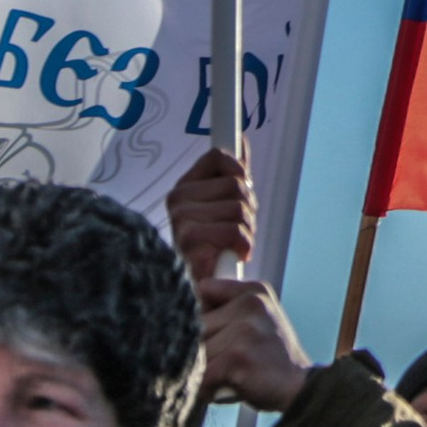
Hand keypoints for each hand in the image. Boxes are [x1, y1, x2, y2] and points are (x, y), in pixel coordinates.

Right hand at [166, 148, 254, 284]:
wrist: (201, 286)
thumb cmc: (213, 244)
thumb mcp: (223, 203)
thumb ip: (231, 173)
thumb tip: (240, 140)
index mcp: (184, 187)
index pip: (217, 156)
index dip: (238, 168)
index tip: (242, 179)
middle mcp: (178, 200)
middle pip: (238, 184)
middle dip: (248, 209)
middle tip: (236, 228)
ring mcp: (181, 220)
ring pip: (240, 208)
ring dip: (247, 229)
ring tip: (231, 244)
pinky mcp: (189, 241)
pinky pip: (235, 231)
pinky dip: (243, 244)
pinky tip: (231, 254)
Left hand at [195, 277, 313, 415]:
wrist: (297, 385)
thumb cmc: (269, 355)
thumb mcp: (256, 317)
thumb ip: (226, 304)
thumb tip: (190, 298)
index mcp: (253, 291)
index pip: (203, 290)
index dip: (200, 314)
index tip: (213, 332)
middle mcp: (250, 304)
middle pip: (193, 327)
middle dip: (201, 349)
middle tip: (224, 360)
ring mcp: (244, 330)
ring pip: (194, 353)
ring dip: (202, 372)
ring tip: (226, 375)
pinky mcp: (237, 358)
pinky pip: (201, 376)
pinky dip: (207, 389)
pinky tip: (225, 387)